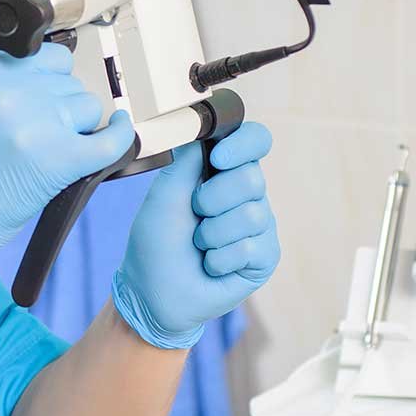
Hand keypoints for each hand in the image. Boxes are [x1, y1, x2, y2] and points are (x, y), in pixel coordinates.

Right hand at [0, 45, 133, 293]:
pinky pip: (111, 138)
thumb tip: (39, 54)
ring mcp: (38, 123)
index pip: (48, 55)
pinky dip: (120, 136)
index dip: (52, 78)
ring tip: (49, 147)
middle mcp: (13, 91)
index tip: (47, 93)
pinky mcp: (60, 156)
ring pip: (89, 106)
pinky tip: (118, 131)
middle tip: (39, 131)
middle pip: (71, 81)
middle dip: (62, 104)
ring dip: (78, 125)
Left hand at [112, 120, 279, 347]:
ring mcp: (259, 226)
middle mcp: (247, 196)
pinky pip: (250, 247)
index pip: (255, 141)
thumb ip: (186, 160)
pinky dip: (219, 259)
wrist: (152, 293)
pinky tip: (210, 265)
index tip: (217, 159)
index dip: (243, 145)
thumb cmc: (155, 244)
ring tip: (199, 246)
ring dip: (211, 235)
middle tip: (194, 216)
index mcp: (224, 173)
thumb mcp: (164, 195)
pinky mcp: (264, 257)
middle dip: (211, 200)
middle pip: (252, 178)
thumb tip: (199, 122)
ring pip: (250, 215)